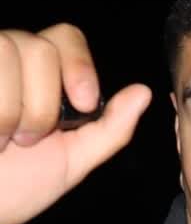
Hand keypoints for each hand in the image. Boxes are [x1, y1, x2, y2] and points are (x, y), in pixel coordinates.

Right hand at [0, 25, 149, 223]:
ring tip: (2, 139)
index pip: (66, 37)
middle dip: (42, 105)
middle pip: (40, 47)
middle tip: (27, 140)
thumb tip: (143, 92)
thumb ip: (110, 129)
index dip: (78, 65)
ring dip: (11, 109)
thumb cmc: (19, 186)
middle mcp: (10, 58)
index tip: (83, 104)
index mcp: (41, 75)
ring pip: (8, 49)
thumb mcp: (73, 160)